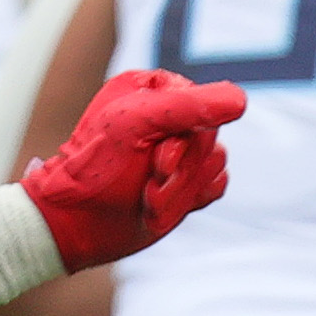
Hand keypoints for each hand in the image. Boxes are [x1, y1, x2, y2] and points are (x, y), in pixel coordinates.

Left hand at [19, 72, 245, 267]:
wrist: (75, 225)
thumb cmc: (94, 171)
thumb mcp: (135, 125)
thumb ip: (187, 105)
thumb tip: (240, 101)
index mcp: (151, 90)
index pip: (203, 102)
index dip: (187, 137)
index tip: (158, 162)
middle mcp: (168, 116)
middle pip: (211, 136)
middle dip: (183, 170)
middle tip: (150, 185)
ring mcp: (178, 149)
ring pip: (216, 161)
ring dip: (183, 190)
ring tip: (148, 200)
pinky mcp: (187, 178)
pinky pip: (218, 183)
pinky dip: (192, 199)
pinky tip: (162, 205)